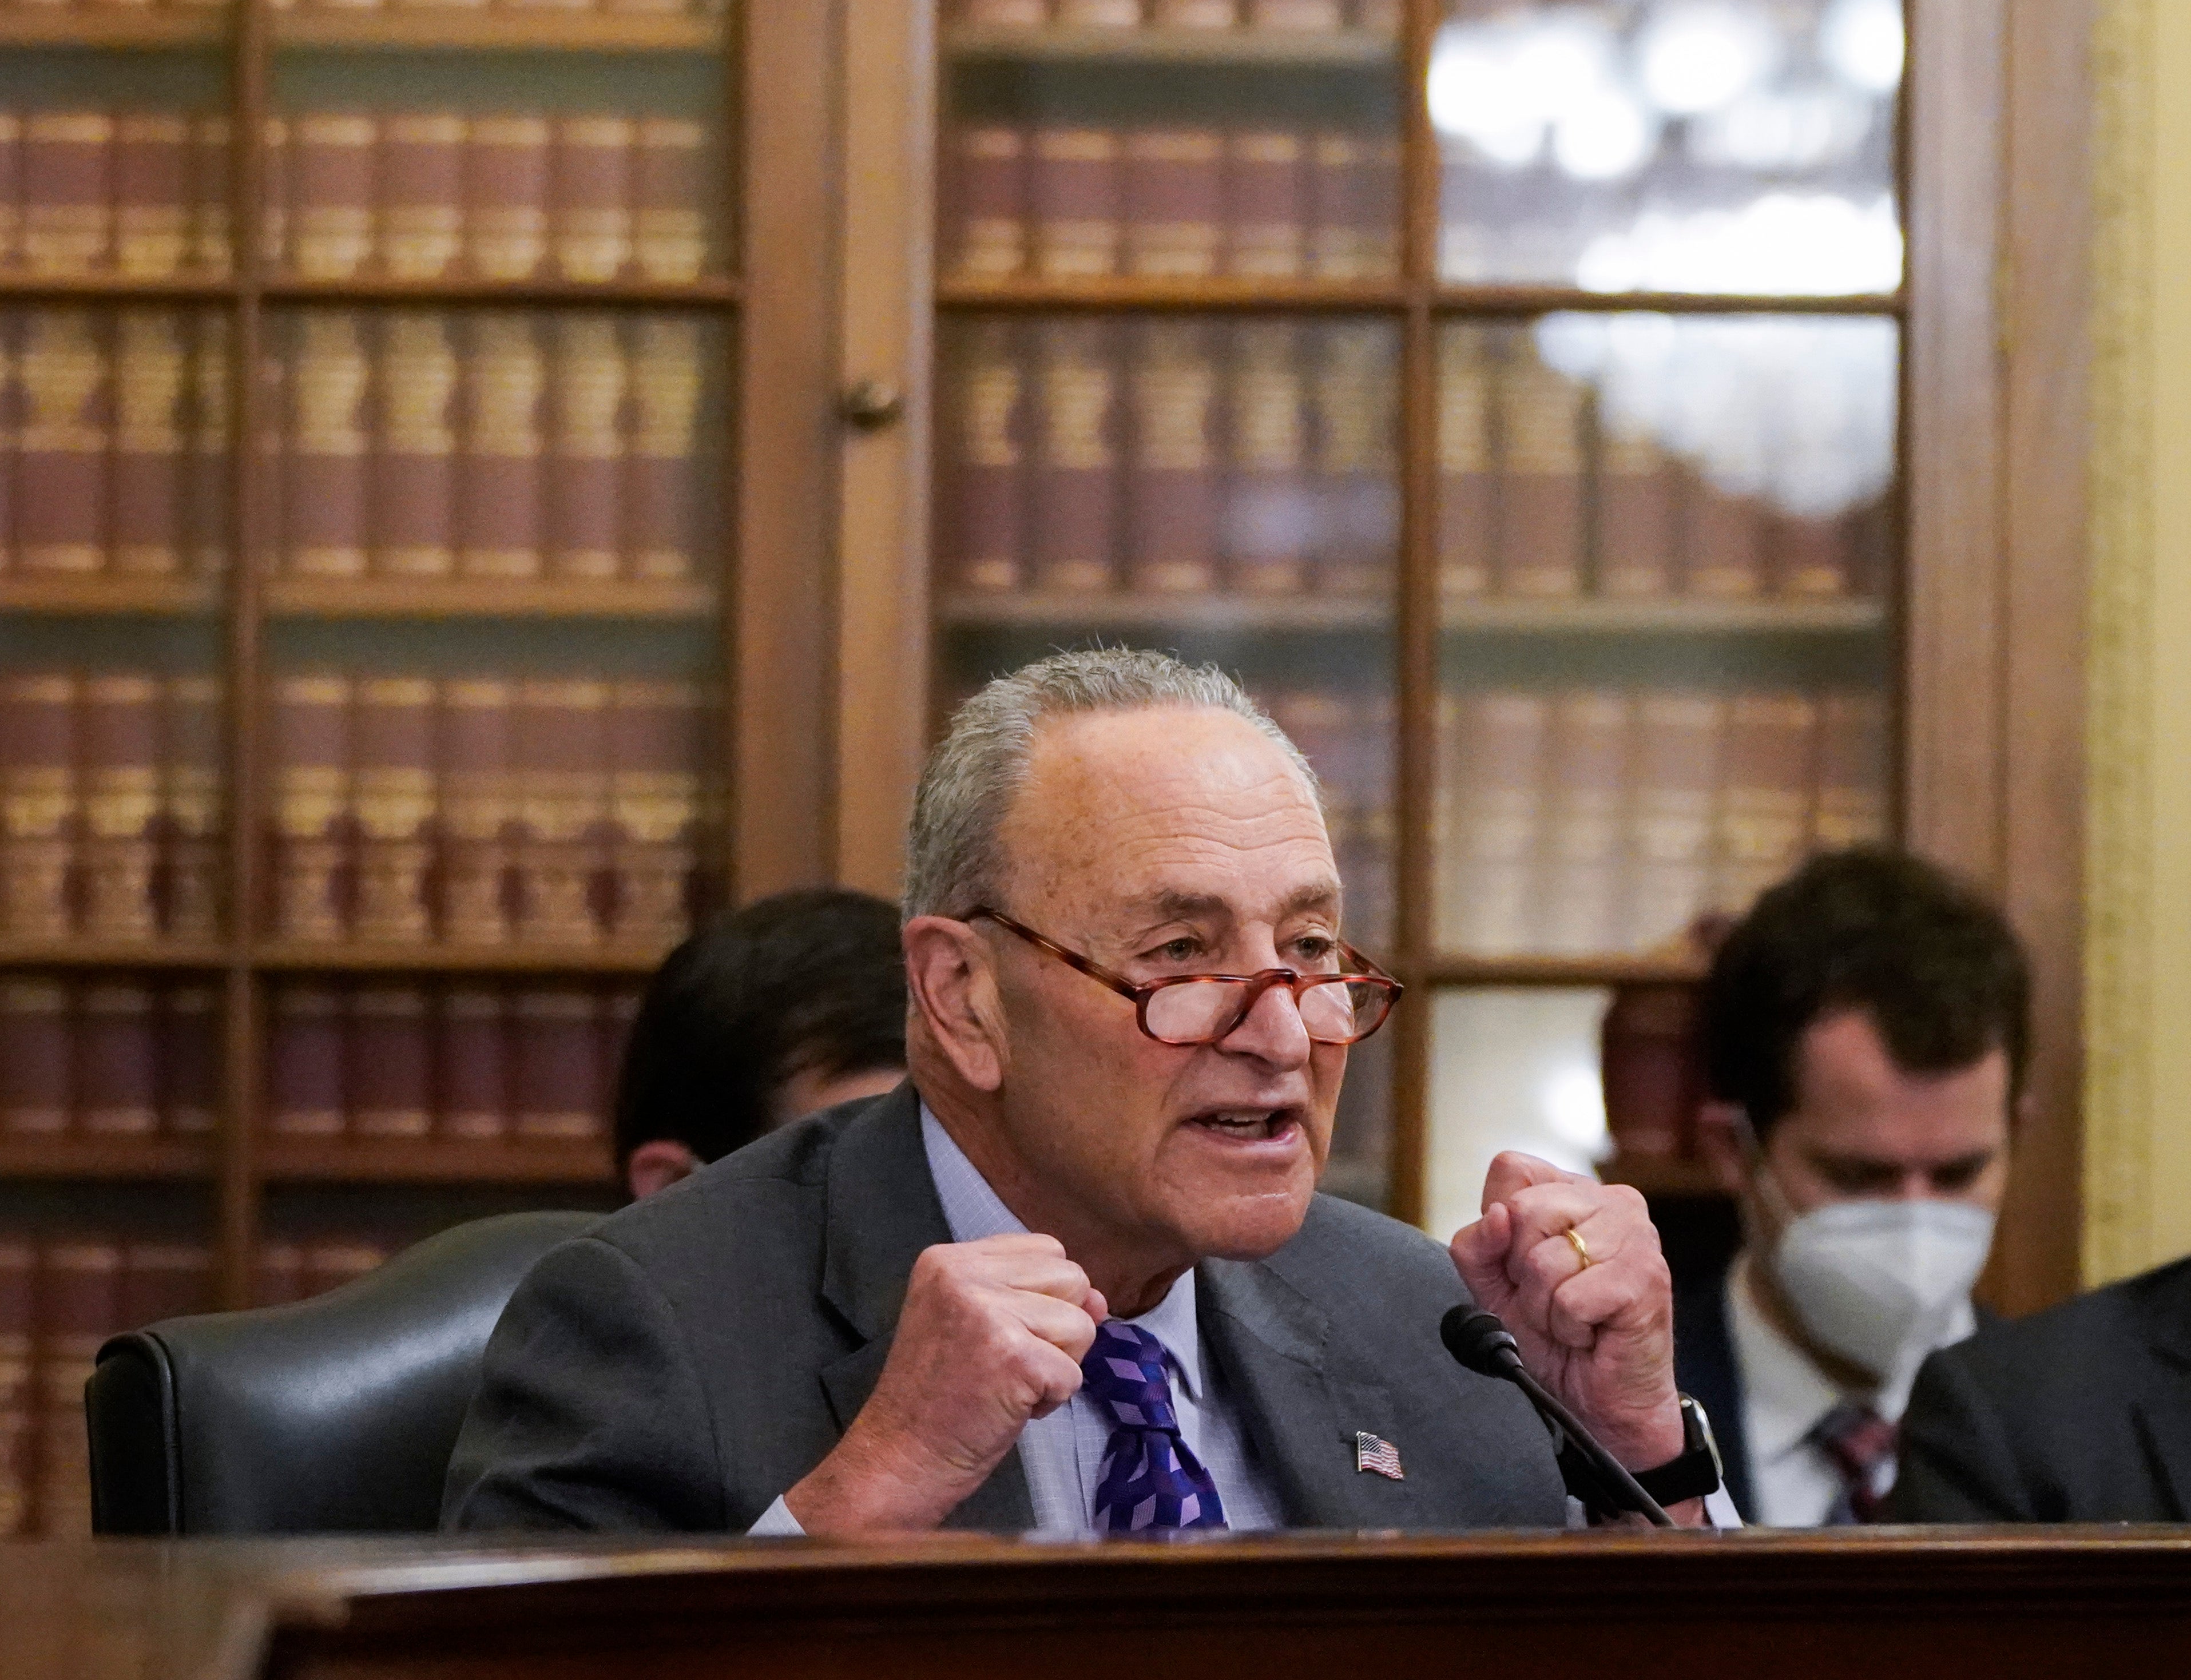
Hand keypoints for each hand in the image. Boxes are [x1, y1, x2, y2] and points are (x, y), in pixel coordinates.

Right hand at [785, 1233, 1105, 1533]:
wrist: (900, 1460)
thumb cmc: (938, 1398)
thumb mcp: (972, 1322)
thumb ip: (1032, 1296)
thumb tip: (1101, 1301)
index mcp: (949, 1259)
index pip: (1045, 1249)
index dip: (1045, 1298)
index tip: (1005, 1335)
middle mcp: (964, 1274)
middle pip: (1072, 1279)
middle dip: (1058, 1328)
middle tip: (1008, 1363)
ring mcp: (988, 1313)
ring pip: (1082, 1325)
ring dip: (1057, 1365)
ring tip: (1007, 1385)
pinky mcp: (1013, 1356)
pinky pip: (1074, 1373)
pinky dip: (1052, 1400)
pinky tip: (1009, 1409)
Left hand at [1450, 1152, 1691, 1503]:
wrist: (1601, 1404)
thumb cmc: (1554, 1340)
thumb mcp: (1493, 1287)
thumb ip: (1477, 1246)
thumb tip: (1497, 1216)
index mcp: (1574, 1191)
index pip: (1511, 1170)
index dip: (1501, 1227)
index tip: (1523, 1267)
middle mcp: (1612, 1200)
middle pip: (1523, 1211)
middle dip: (1521, 1273)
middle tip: (1553, 1301)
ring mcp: (1635, 1234)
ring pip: (1543, 1260)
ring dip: (1545, 1307)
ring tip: (1574, 1320)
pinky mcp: (1645, 1276)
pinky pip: (1569, 1298)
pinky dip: (1568, 1328)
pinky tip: (1592, 1334)